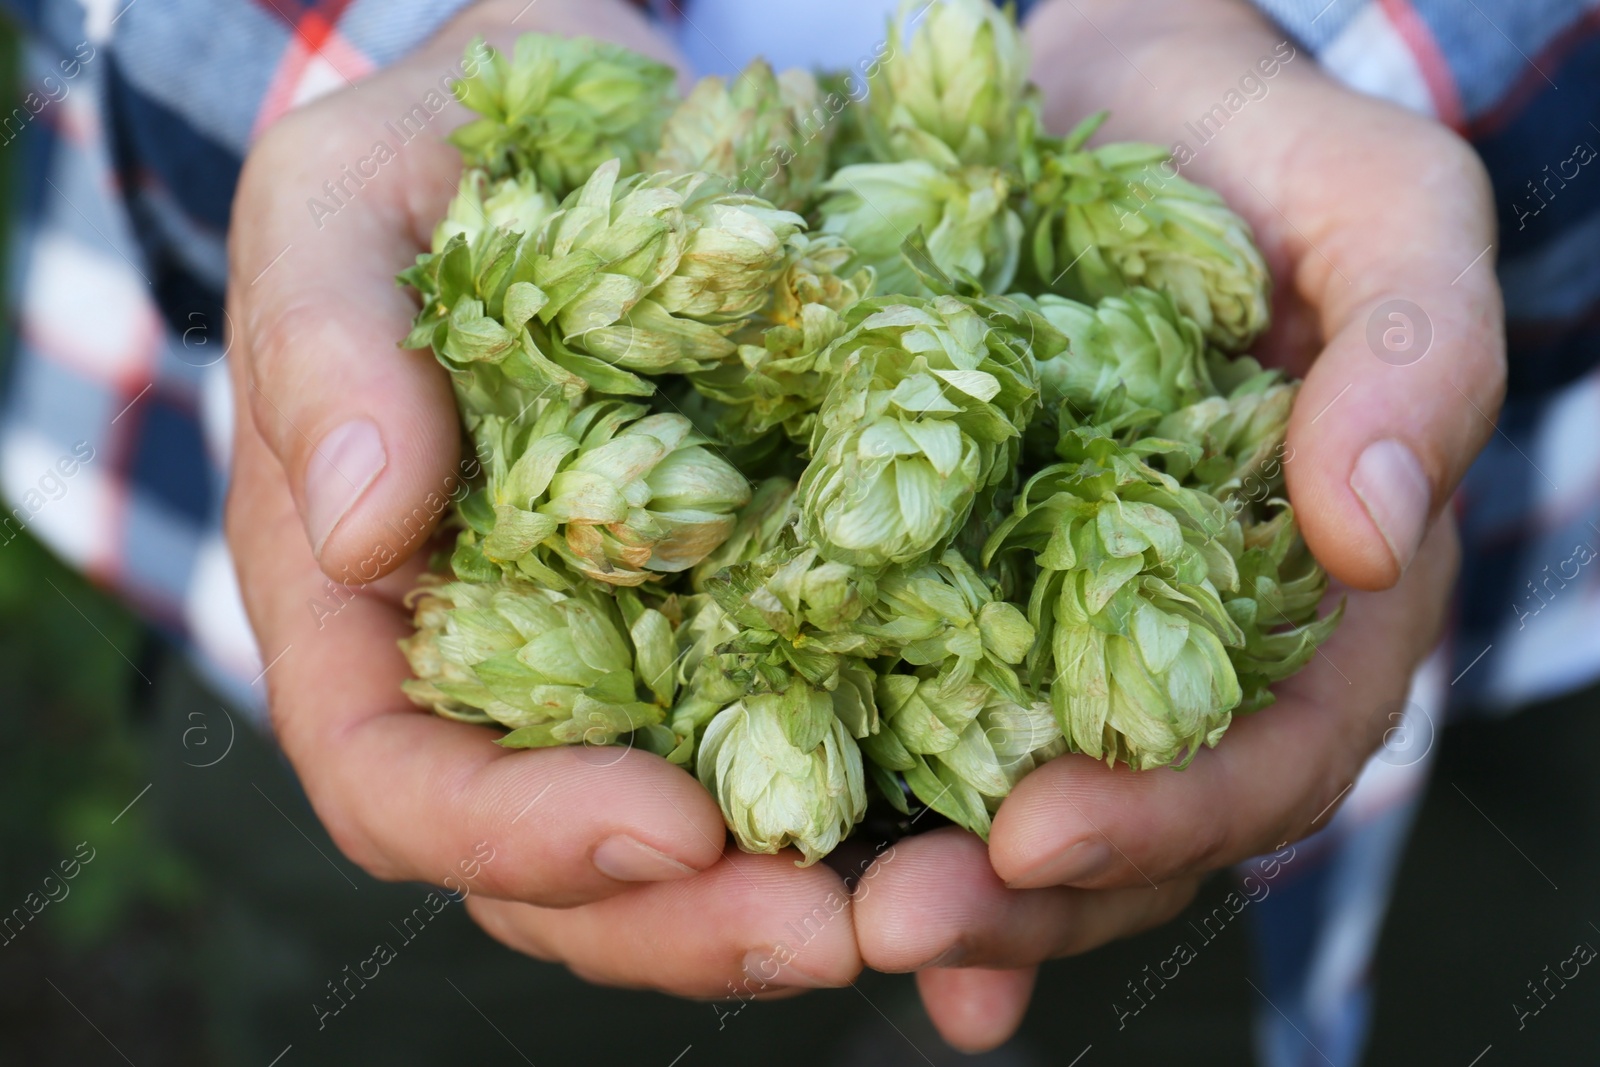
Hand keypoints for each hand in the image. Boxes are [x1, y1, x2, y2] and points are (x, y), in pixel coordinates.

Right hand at [225, 0, 861, 998]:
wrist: (592, 127)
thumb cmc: (437, 162)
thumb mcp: (346, 205)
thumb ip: (325, 347)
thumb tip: (359, 533)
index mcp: (369, 615)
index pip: (401, 784)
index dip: (516, 838)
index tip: (663, 832)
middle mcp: (502, 673)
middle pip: (558, 868)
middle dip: (686, 919)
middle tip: (831, 931)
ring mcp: (633, 660)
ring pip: (694, 838)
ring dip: (799, 894)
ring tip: (930, 904)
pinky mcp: (754, 618)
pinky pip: (812, 734)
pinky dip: (890, 797)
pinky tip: (993, 823)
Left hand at [849, 0, 1500, 1049]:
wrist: (1121, 103)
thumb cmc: (1268, 157)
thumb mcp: (1382, 214)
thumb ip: (1417, 357)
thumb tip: (1373, 532)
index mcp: (1313, 598)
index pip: (1271, 753)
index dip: (1171, 813)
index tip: (1043, 833)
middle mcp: (1190, 646)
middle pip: (1132, 823)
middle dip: (1024, 895)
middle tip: (898, 923)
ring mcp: (1064, 628)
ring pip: (1018, 798)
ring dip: (942, 882)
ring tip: (838, 918)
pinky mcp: (958, 585)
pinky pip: (916, 708)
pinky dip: (873, 795)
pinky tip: (811, 865)